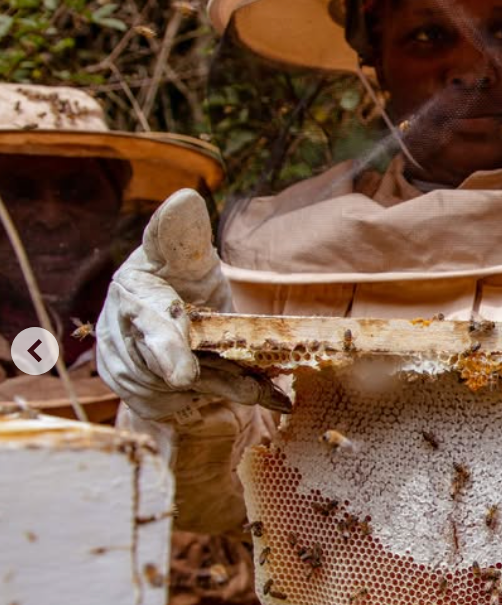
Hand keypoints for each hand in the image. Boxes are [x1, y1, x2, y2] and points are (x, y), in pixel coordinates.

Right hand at [96, 189, 288, 420]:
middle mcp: (125, 340)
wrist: (174, 322)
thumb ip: (182, 235)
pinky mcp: (153, 400)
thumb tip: (185, 199)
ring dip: (229, 389)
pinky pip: (199, 405)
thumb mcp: (184, 256)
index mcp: (132, 296)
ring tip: (264, 390)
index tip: (183, 374)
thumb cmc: (179, 281)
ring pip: (191, 389)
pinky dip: (239, 399)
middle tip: (244, 389)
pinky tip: (273, 399)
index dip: (167, 349)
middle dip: (208, 378)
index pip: (149, 324)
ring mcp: (135, 375)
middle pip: (170, 368)